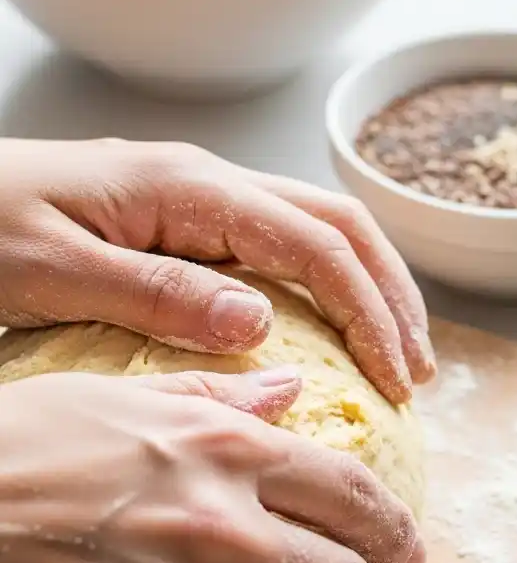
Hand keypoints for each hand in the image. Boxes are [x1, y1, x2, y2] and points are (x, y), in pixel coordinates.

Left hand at [0, 138, 434, 403]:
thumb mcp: (51, 270)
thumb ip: (155, 292)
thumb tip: (260, 320)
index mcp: (187, 188)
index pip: (313, 243)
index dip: (368, 309)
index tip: (397, 379)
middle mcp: (205, 183)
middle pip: (336, 225)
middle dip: (391, 295)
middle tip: (418, 372)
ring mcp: (196, 198)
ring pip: (314, 231)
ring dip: (367, 288)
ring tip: (398, 354)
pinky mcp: (181, 222)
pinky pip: (276, 248)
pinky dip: (322, 288)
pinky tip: (329, 331)